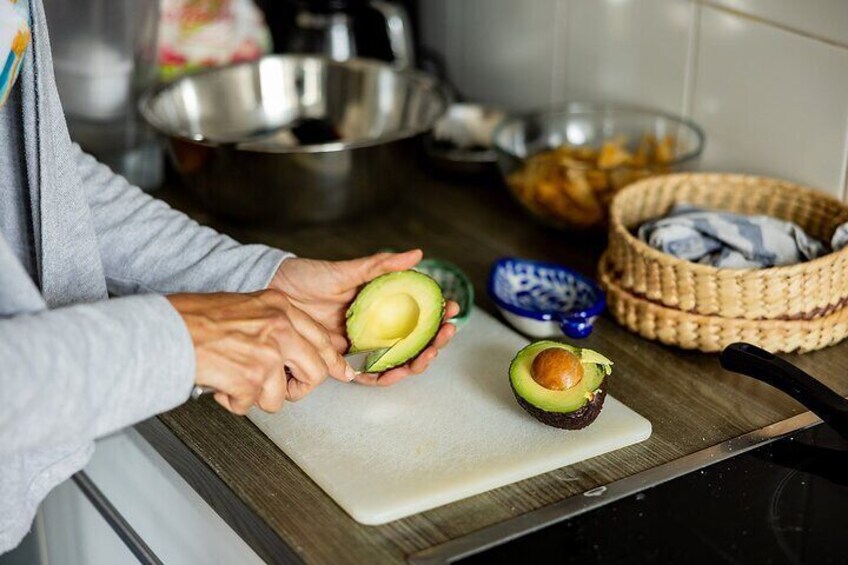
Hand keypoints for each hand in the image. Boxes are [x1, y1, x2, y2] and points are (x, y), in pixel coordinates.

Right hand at [167, 290, 353, 414]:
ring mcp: (268, 353)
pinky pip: (251, 404)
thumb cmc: (194, 318)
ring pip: (280, 396)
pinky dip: (233, 400)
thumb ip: (274, 325)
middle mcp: (279, 327)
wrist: (165, 330)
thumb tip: (296, 351)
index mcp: (280, 307)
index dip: (329, 361)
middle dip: (296, 387)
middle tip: (275, 387)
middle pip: (315, 371)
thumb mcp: (246, 307)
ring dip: (255, 395)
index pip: (321, 338)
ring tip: (234, 379)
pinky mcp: (252, 378)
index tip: (339, 372)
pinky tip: (220, 383)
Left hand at [269, 249, 459, 385]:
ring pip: (395, 360)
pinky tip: (393, 373)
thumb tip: (417, 255)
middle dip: (433, 342)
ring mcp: (360, 344)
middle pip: (412, 342)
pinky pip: (366, 373)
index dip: (436, 316)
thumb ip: (382, 265)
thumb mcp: (349, 269)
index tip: (451, 312)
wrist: (275, 289)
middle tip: (442, 337)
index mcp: (381, 306)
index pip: (417, 316)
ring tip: (424, 358)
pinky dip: (381, 376)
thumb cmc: (310, 277)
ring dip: (414, 362)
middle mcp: (375, 327)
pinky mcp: (341, 358)